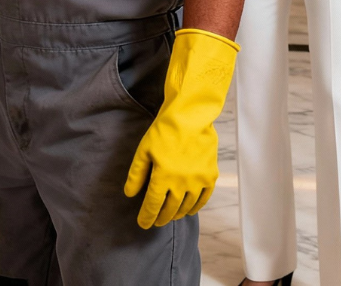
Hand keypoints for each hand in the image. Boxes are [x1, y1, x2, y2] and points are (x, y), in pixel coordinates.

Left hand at [123, 29, 237, 228]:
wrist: (190, 115)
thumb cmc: (164, 130)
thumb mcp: (144, 150)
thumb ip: (136, 174)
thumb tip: (130, 194)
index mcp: (162, 177)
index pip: (152, 205)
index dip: (147, 216)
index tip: (143, 224)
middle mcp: (181, 184)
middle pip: (169, 209)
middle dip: (161, 218)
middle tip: (156, 222)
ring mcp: (198, 181)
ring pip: (186, 207)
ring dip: (177, 214)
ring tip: (170, 216)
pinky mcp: (210, 176)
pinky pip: (203, 199)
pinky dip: (196, 207)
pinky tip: (189, 209)